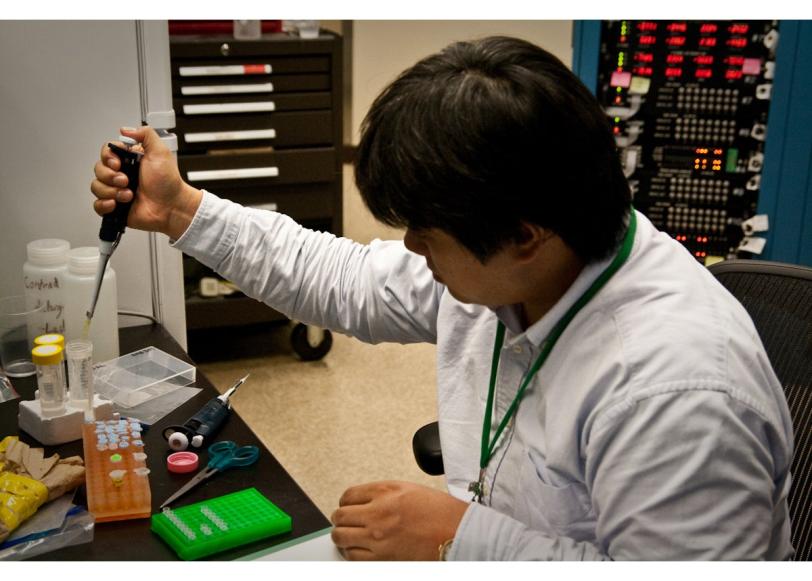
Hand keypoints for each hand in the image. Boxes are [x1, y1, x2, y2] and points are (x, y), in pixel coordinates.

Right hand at [90, 126, 201, 238]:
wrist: (171, 207)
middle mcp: (122, 174)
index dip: (108, 158)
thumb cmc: (168, 183)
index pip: (106, 153)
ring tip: (128, 195)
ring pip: (96, 186)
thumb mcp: (160, 152)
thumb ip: (146, 134)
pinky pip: (97, 205)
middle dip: (110, 176)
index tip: (118, 164)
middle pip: (99, 169)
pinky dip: (104, 204)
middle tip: (126, 181)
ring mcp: (117, 190)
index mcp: (129, 160)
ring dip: (111, 191)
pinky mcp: (115, 207)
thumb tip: (126, 130)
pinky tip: (117, 203)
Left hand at [330, 480, 468, 560]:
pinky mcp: (382, 557)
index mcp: (385, 491)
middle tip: (343, 521)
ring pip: (341, 536)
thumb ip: (385, 494)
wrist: (457, 532)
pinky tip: (354, 550)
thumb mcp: (410, 489)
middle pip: (341, 516)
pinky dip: (349, 553)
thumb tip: (366, 502)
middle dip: (340, 519)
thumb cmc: (441, 512)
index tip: (347, 506)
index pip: (349, 495)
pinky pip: (353, 556)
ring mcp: (377, 536)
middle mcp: (377, 512)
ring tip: (346, 536)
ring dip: (341, 536)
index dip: (345, 502)